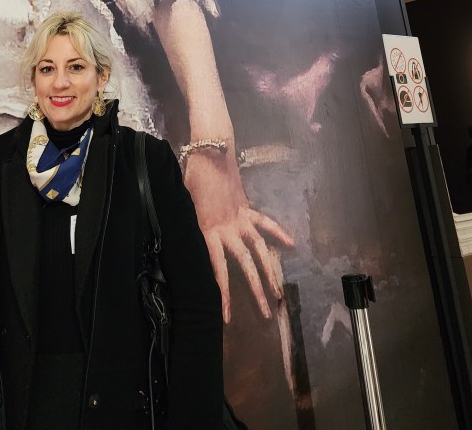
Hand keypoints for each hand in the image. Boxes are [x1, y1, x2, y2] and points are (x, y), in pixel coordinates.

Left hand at [184, 148, 292, 322]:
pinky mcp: (247, 208)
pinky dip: (278, 232)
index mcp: (209, 231)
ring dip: (270, 272)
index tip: (228, 317)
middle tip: (268, 315)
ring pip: (260, 250)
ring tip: (279, 294)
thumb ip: (186, 227)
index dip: (224, 294)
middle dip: (256, 291)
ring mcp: (242, 219)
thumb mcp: (182, 207)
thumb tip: (179, 245)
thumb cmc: (190, 180)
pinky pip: (265, 223)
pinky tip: (291, 244)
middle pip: (246, 265)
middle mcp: (229, 230)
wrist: (209, 153)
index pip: (218, 269)